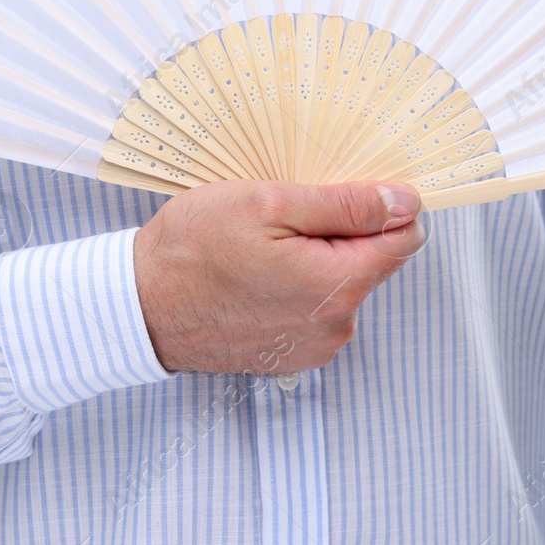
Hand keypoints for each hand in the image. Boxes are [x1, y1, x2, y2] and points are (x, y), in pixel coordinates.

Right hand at [132, 180, 425, 374]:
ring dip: (315, 259)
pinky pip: (314, 308)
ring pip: (340, 284)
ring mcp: (314, 346)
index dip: (384, 206)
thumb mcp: (268, 203)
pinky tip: (255, 273)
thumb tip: (404, 203)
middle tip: (284, 214)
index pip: (404, 239)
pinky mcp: (292, 355)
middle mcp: (336, 325)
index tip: (348, 190)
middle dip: (340, 231)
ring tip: (262, 246)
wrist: (140, 306)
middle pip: (371, 261)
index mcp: (338, 284)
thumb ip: (345, 205)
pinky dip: (295, 286)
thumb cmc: (194, 250)